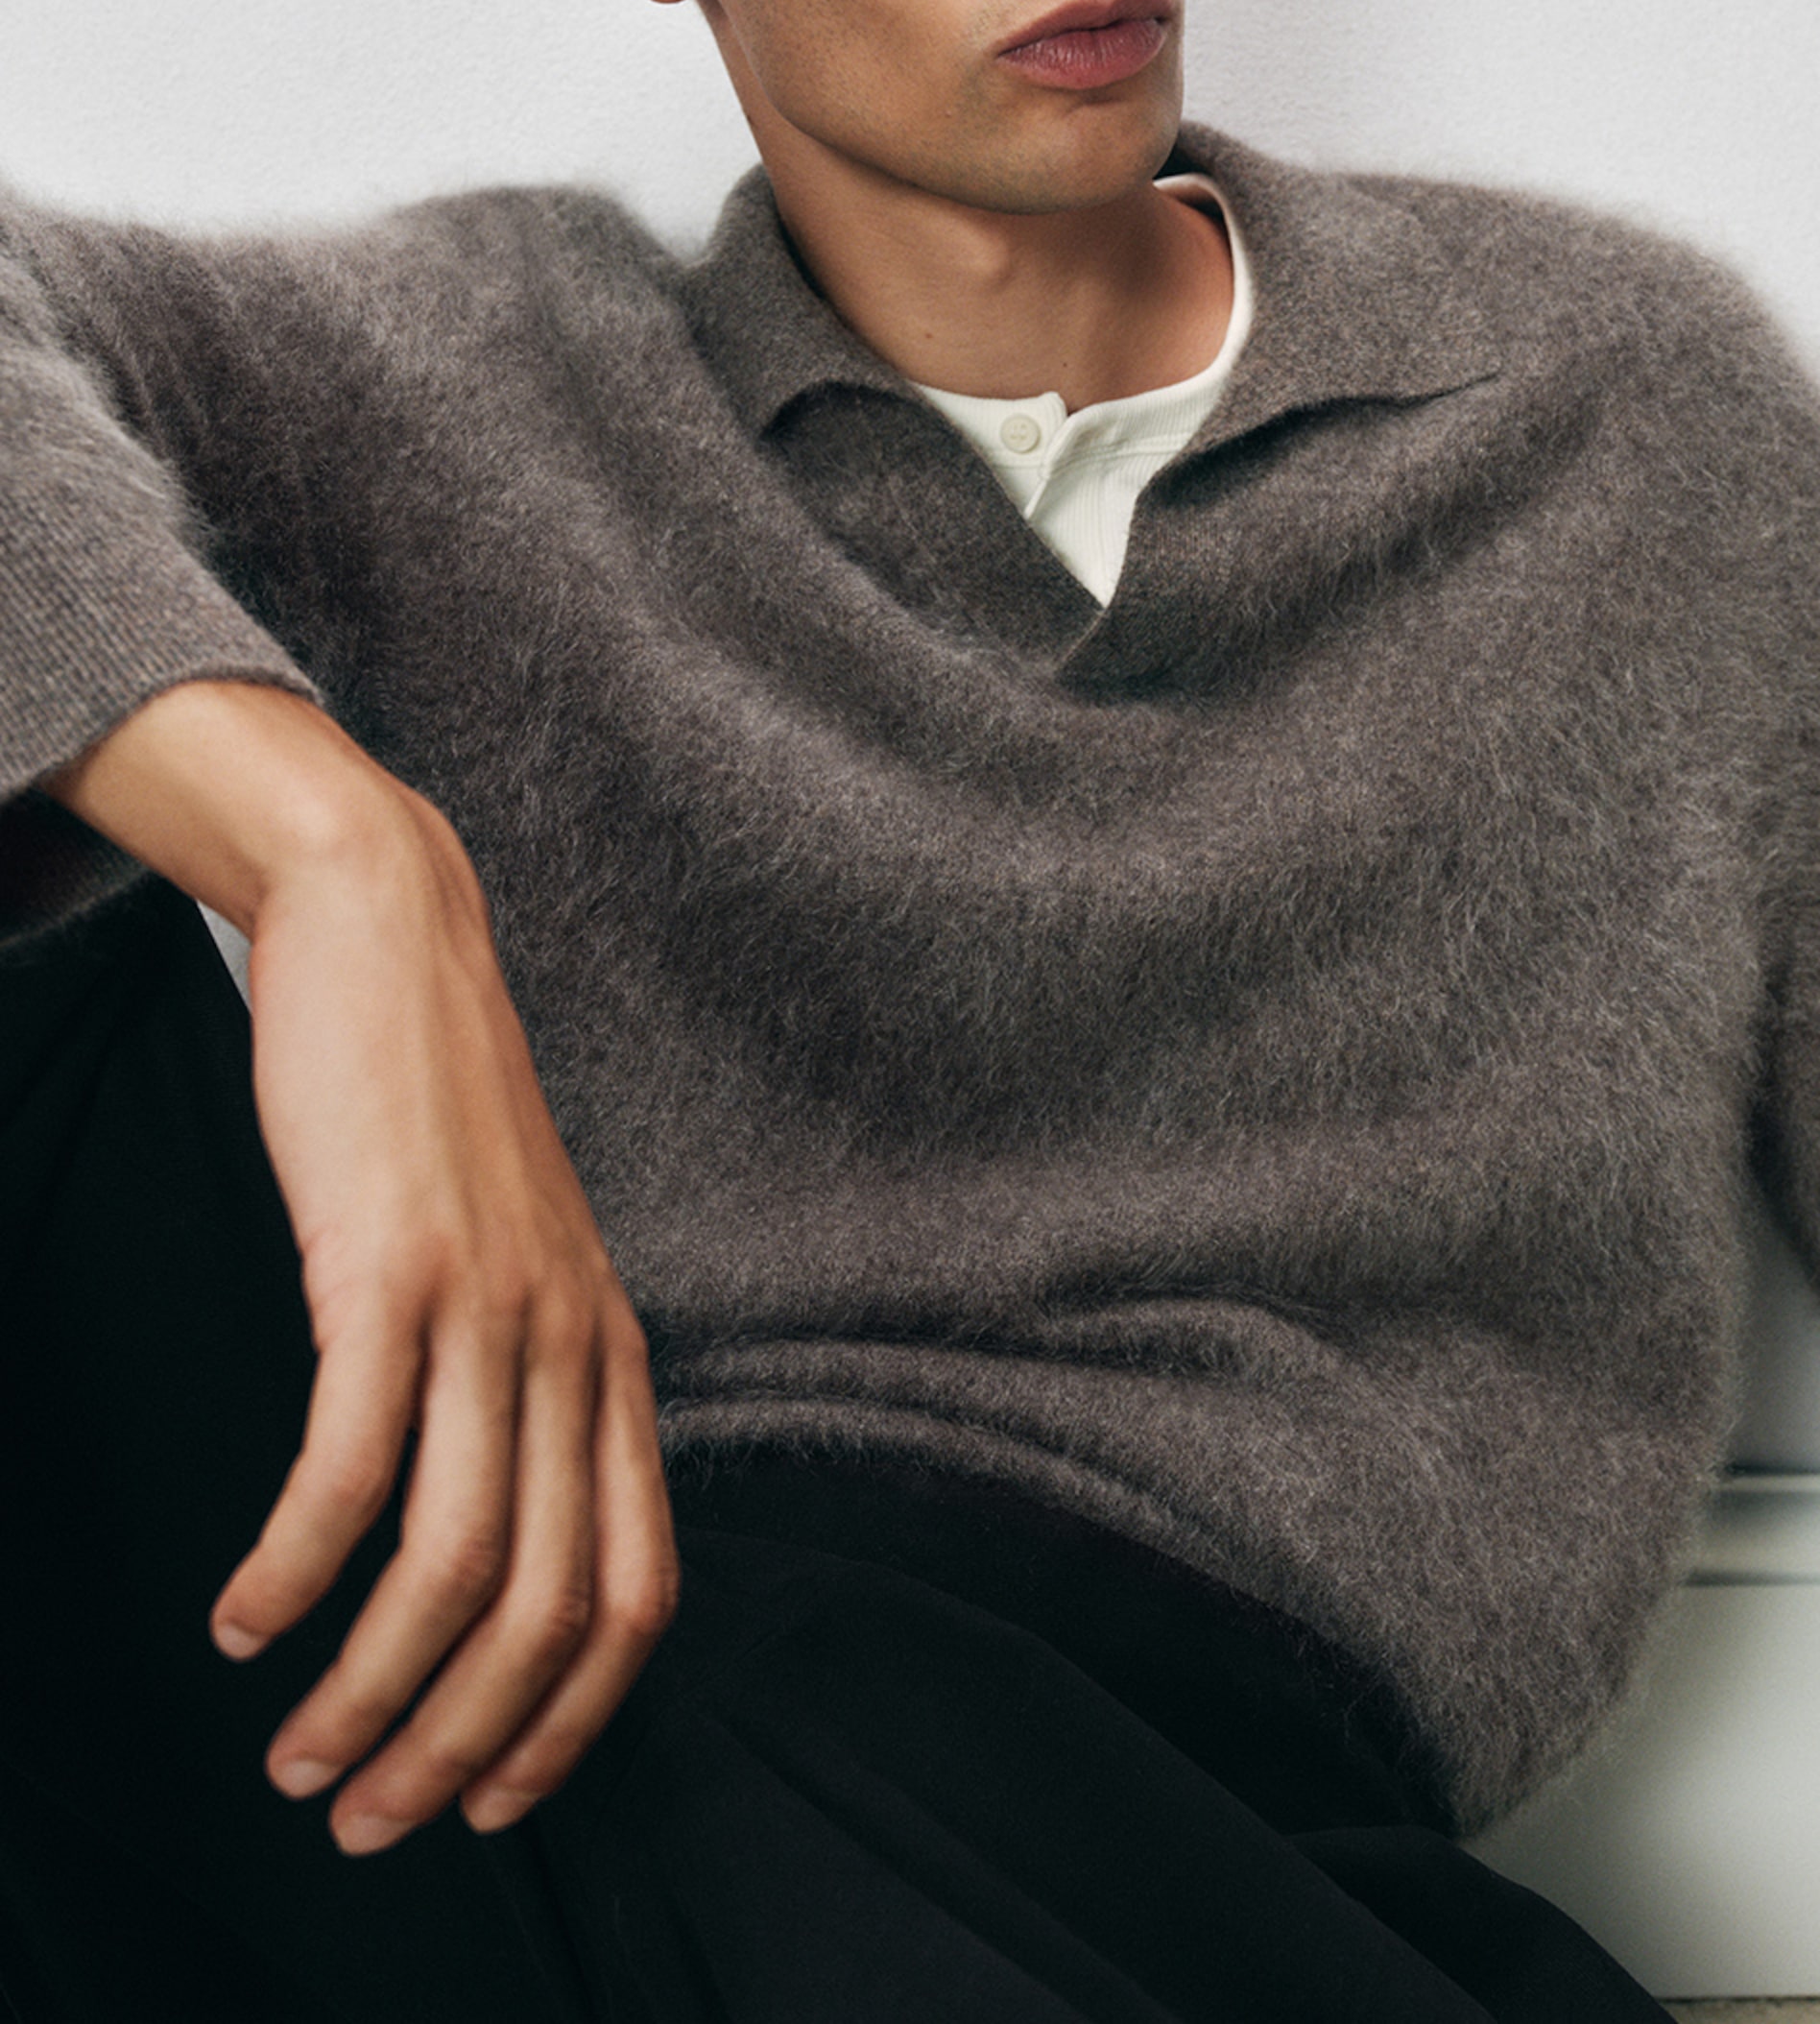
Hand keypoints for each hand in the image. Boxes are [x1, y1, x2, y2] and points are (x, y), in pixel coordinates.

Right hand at [44, 682, 678, 1852]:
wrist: (399, 935)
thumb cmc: (442, 1118)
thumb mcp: (526, 1259)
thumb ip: (532, 1381)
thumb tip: (496, 1532)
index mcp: (619, 1356)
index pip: (641, 1589)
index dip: (574, 1722)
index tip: (490, 1802)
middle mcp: (576, 1345)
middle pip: (550, 1608)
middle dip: (461, 1747)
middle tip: (363, 1822)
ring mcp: (489, 1306)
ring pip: (455, 1559)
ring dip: (371, 1690)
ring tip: (294, 1757)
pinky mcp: (387, 1268)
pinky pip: (347, 1465)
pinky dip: (294, 1569)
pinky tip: (240, 1620)